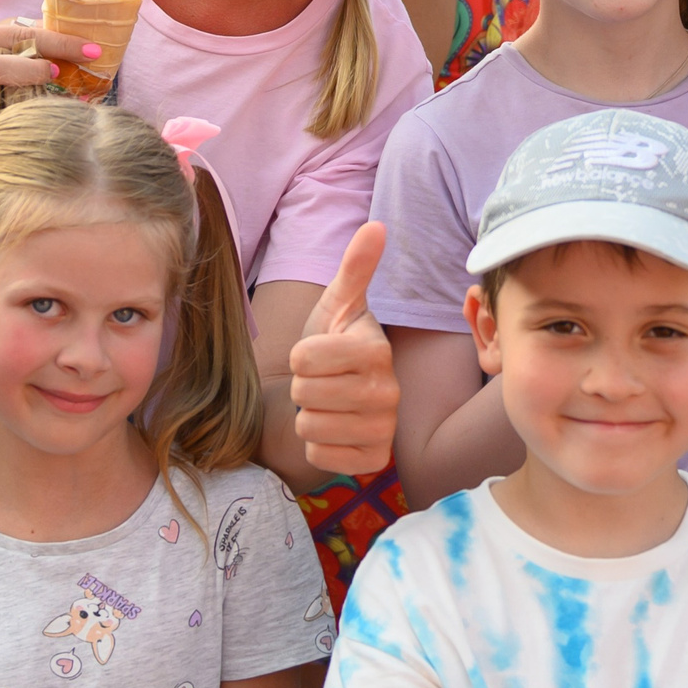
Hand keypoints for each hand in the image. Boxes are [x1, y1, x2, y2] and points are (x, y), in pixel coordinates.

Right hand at [0, 19, 88, 138]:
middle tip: (64, 74)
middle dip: (38, 72)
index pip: (20, 35)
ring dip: (41, 102)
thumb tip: (74, 33)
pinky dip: (29, 121)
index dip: (59, 43)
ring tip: (65, 100)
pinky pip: (5, 124)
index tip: (93, 51)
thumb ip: (26, 33)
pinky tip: (45, 119)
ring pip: (8, 103)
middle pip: (2, 69)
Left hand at [289, 223, 396, 476]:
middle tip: (322, 383)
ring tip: (328, 406)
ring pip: (310, 426)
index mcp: (377, 350)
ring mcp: (384, 429)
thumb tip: (376, 225)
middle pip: (304, 393)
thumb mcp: (337, 306)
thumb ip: (355, 267)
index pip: (303, 358)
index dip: (299, 357)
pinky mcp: (374, 461)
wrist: (336, 398)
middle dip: (302, 388)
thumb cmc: (332, 348)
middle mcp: (389, 391)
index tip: (317, 356)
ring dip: (309, 417)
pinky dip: (317, 447)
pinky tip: (334, 432)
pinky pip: (320, 456)